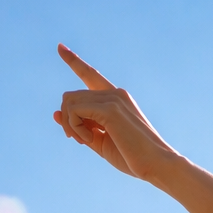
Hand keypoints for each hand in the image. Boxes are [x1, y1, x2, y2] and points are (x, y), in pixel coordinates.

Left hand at [52, 44, 177, 181]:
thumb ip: (80, 128)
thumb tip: (55, 113)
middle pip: (71, 96)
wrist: (157, 165)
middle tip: (78, 140)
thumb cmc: (133, 157)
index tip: (60, 47)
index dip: (74, 61)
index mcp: (116, 99)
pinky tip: (88, 139)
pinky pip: (74, 110)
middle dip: (67, 120)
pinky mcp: (110, 108)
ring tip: (86, 141)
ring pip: (70, 101)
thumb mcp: (101, 141)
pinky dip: (74, 127)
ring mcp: (113, 98)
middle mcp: (115, 93)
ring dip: (70, 124)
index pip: (90, 75)